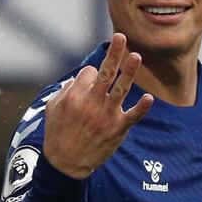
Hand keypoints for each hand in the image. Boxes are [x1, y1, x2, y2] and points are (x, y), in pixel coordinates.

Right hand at [43, 33, 153, 178]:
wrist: (66, 164)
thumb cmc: (57, 134)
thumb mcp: (52, 109)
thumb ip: (65, 90)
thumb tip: (79, 79)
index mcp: (74, 95)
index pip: (90, 73)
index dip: (92, 74)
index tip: (92, 82)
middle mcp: (91, 102)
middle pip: (106, 72)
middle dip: (114, 53)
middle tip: (122, 37)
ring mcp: (106, 115)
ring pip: (121, 88)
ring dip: (130, 71)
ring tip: (136, 56)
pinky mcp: (117, 129)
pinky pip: (132, 116)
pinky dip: (141, 108)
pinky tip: (149, 98)